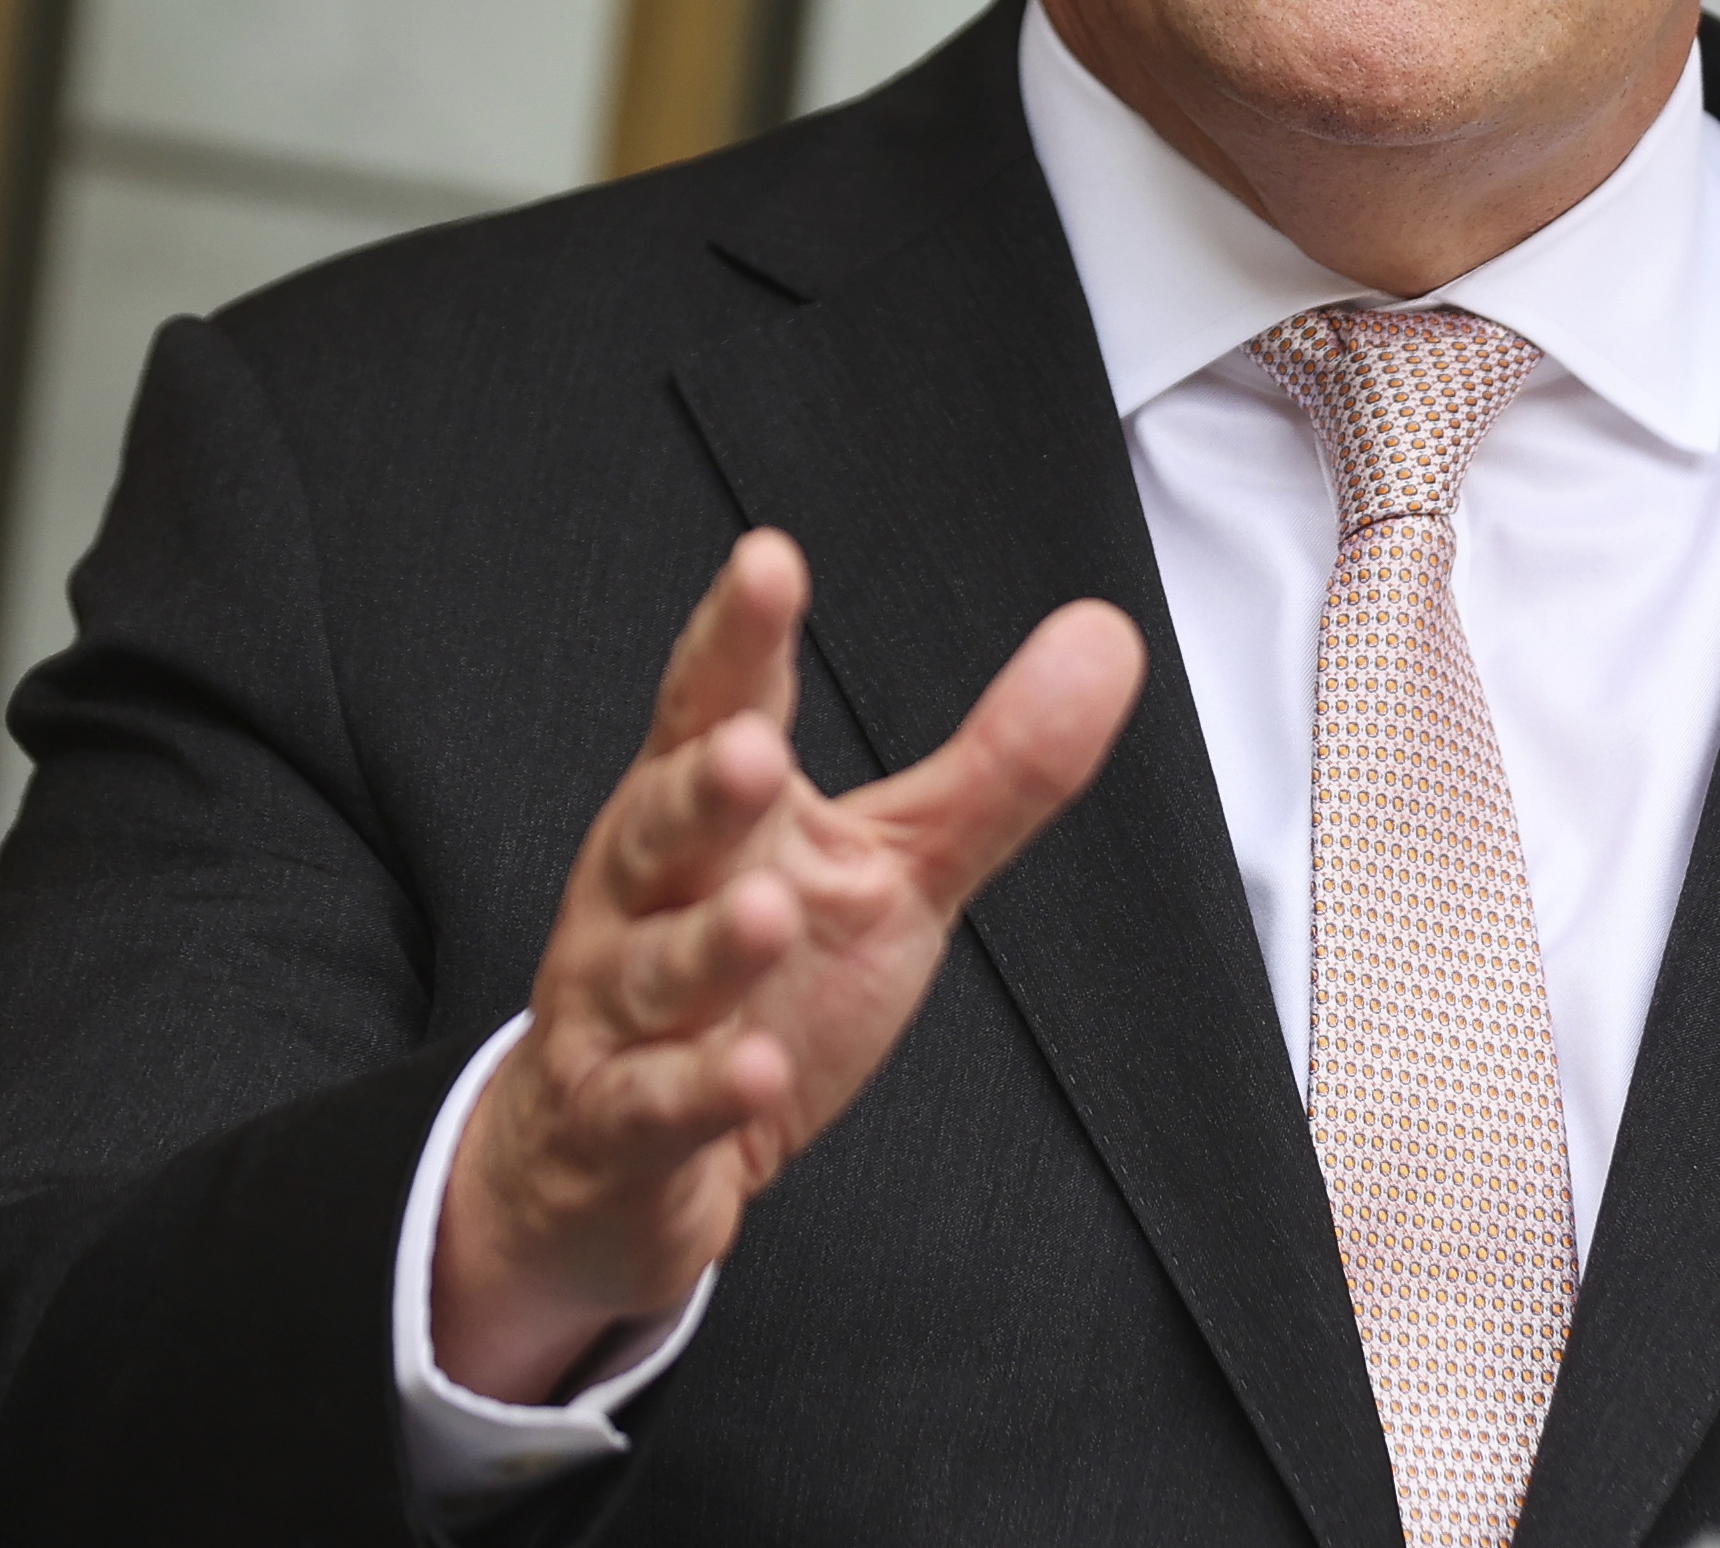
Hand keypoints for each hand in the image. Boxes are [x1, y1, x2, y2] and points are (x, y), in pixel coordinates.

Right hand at [429, 529, 1142, 1400]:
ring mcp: (621, 1011)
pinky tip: (752, 1074)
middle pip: (662, 825)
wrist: (614, 1158)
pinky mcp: (618, 1123)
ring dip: (711, 945)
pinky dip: (702, 1091)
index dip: (738, 638)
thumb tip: (1105, 637)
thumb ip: (994, 767)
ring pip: (656, 968)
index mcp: (711, 816)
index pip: (715, 707)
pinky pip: (653, 1105)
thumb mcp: (893, 870)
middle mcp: (647, 894)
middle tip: (751, 751)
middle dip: (704, 789)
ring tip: (770, 915)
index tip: (768, 562)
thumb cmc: (765, 986)